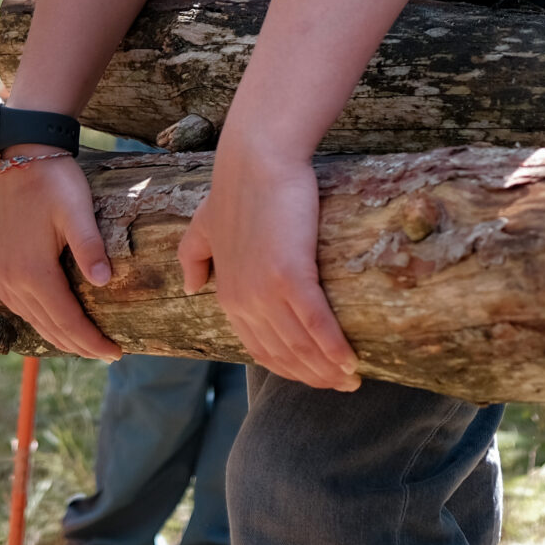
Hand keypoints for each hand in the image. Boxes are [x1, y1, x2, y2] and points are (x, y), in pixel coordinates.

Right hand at [0, 153, 121, 360]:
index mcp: (33, 272)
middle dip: (80, 345)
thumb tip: (103, 282)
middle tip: (107, 354)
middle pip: (49, 328)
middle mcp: (12, 281)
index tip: (116, 353)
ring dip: (60, 336)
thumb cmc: (54, 182)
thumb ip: (89, 247)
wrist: (20, 157)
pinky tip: (54, 321)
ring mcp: (0, 275)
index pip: (67, 321)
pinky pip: (19, 307)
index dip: (92, 341)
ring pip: (32, 321)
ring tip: (85, 344)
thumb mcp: (77, 210)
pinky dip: (41, 320)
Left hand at [180, 139, 358, 391]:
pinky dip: (334, 348)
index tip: (312, 375)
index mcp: (228, 295)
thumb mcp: (204, 225)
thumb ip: (194, 256)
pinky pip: (316, 324)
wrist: (256, 158)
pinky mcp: (290, 276)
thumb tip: (192, 288)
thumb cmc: (236, 186)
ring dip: (328, 369)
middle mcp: (244, 301)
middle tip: (341, 386)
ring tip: (353, 380)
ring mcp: (265, 291)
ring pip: (301, 346)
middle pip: (283, 355)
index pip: (259, 347)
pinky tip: (352, 361)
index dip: (286, 367)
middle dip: (312, 376)